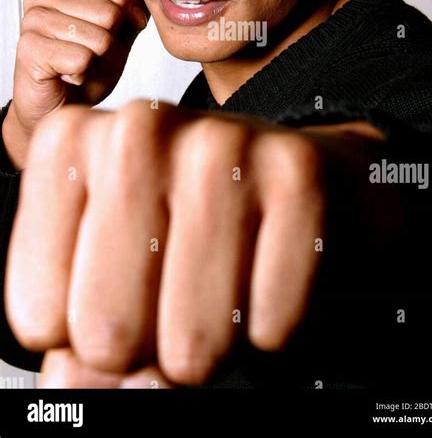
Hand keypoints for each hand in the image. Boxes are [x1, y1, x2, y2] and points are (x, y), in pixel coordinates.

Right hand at [2, 0, 148, 168]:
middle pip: (110, 14)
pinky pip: (82, 59)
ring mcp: (32, 21)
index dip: (122, 26)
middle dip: (108, 45)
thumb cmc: (83, 71)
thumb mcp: (116, 40)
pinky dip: (82, 75)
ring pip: (99, 39)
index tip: (102, 43)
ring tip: (75, 66)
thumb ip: (130, 16)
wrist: (59, 107)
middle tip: (87, 57)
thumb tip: (140, 5)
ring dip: (94, 61)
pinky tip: (66, 76)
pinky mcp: (29, 49)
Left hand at [6, 100, 328, 384]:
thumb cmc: (174, 209)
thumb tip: (87, 393)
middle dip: (145, 346)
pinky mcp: (296, 174)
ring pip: (193, 340)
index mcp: (67, 146)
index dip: (80, 332)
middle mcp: (138, 132)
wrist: (268, 167)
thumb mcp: (99, 257)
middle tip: (169, 298)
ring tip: (217, 287)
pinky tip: (261, 274)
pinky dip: (270, 326)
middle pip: (110, 333)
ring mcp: (221, 146)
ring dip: (211, 341)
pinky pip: (272, 324)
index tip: (113, 292)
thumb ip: (73, 332)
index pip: (42, 318)